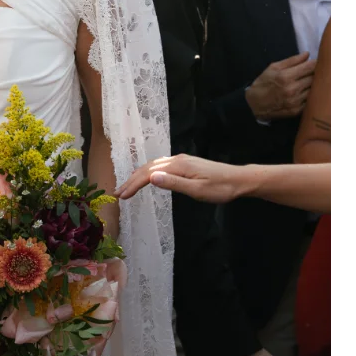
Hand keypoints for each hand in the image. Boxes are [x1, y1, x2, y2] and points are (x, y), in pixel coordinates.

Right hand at [116, 153, 242, 203]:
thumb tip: (151, 177)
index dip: (134, 184)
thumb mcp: (197, 190)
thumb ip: (174, 184)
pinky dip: (148, 172)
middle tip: (117, 193)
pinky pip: (161, 165)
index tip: (121, 196)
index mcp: (178, 165)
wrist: (238, 180)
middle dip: (131, 180)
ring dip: (138, 176)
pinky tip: (147, 179)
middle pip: (148, 167)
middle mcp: (177, 159)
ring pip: (154, 165)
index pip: (149, 174)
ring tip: (127, 187)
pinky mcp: (185, 164)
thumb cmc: (220, 188)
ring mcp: (181, 160)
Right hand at [245, 52, 315, 118]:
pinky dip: (308, 95)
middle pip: (313, 78)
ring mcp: (295, 102)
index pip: (309, 67)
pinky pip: (309, 101)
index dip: (315, 63)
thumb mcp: (273, 67)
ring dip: (312, 85)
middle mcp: (292, 89)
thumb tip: (307, 54)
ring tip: (306, 82)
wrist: (254, 104)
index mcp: (286, 76)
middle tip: (310, 72)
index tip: (315, 62)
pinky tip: (303, 92)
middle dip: (314, 73)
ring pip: (313, 90)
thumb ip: (292, 60)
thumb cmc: (263, 83)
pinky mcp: (297, 111)